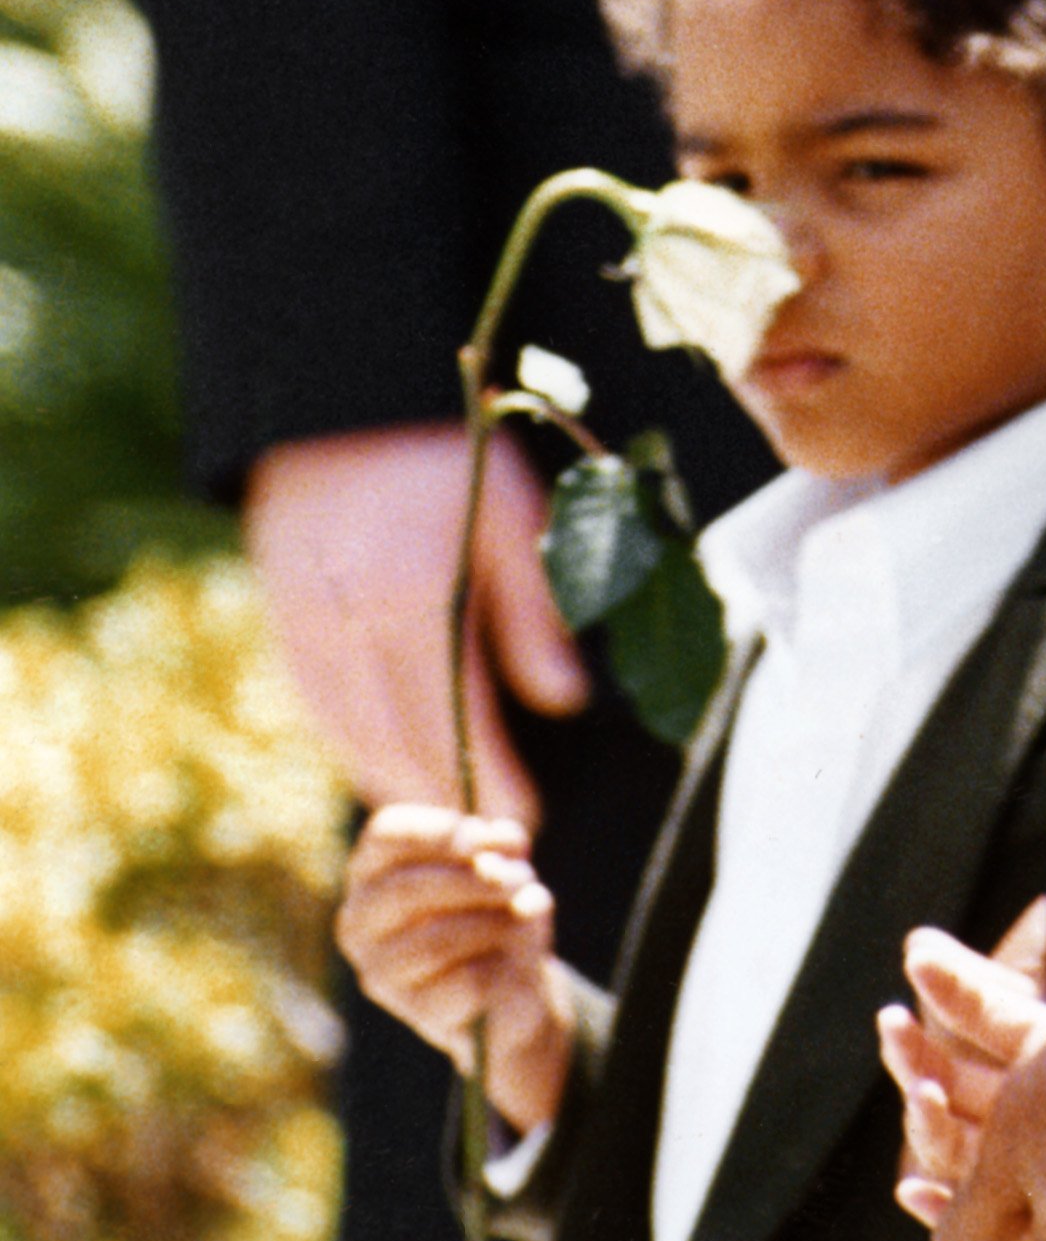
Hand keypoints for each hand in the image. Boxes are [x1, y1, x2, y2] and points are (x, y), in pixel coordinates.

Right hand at [244, 423, 591, 821]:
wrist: (344, 398)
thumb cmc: (450, 454)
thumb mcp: (511, 515)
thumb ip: (535, 613)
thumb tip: (566, 701)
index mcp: (417, 592)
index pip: (459, 713)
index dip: (491, 773)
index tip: (523, 820)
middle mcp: (353, 619)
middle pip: (400, 737)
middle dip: (446, 797)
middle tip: (487, 843)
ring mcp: (308, 622)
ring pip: (350, 732)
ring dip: (397, 782)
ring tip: (442, 819)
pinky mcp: (283, 618)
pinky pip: (317, 705)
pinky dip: (350, 746)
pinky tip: (382, 766)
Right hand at [335, 804, 576, 1134]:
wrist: (510, 982)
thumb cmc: (497, 906)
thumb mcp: (507, 863)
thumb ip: (502, 850)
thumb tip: (494, 864)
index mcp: (372, 870)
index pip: (386, 834)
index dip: (436, 831)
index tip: (479, 836)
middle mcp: (360, 922)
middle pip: (406, 889)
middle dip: (475, 880)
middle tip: (521, 879)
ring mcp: (380, 973)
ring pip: (437, 940)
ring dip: (496, 922)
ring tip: (524, 915)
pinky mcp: (417, 1013)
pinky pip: (466, 982)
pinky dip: (500, 964)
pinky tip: (507, 962)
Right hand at [881, 898, 1045, 1220]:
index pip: (990, 1013)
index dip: (956, 985)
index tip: (921, 953)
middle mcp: (1028, 1109)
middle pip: (953, 1079)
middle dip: (916, 1053)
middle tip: (894, 1021)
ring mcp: (1024, 1166)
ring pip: (955, 1144)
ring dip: (926, 1121)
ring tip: (924, 1094)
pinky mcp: (1028, 1224)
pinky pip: (973, 1220)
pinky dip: (940, 1206)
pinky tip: (911, 1190)